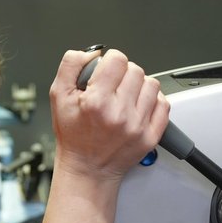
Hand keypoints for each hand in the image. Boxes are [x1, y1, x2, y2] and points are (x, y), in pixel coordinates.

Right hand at [49, 48, 169, 181]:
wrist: (87, 169)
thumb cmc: (73, 136)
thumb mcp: (58, 96)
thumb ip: (71, 66)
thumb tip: (92, 53)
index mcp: (97, 102)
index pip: (117, 59)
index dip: (110, 60)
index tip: (106, 70)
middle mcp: (119, 114)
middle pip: (135, 70)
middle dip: (123, 73)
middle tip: (113, 87)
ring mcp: (138, 126)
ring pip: (151, 84)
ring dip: (139, 85)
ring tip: (125, 96)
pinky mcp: (151, 136)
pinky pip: (163, 104)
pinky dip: (152, 100)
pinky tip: (138, 106)